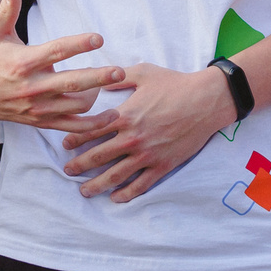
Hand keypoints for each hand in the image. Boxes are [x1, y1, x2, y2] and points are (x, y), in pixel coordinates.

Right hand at [0, 0, 124, 129]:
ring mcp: (38, 107)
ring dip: (98, 96)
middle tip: (120, 71)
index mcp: (24, 62)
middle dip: (98, 78)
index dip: (78, 45)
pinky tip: (112, 116)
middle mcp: (32, 87)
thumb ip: (7, 11)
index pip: (56, 52)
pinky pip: (72, 127)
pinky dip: (93, 125)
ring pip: (75, 106)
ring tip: (113, 81)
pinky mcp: (41, 122)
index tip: (99, 38)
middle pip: (71, 83)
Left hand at [59, 62, 234, 201]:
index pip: (92, 131)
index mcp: (125, 116)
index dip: (75, 139)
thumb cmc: (175, 84)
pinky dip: (127, 194)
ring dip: (97, 185)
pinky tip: (116, 198)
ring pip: (116, 175)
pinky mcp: (162, 165)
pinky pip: (141, 185)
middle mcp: (132, 138)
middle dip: (79, 165)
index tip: (65, 146)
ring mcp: (147, 155)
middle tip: (67, 171)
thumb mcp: (144, 73)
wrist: (205, 101)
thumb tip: (101, 79)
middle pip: (98, 156)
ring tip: (84, 191)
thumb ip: (119, 78)